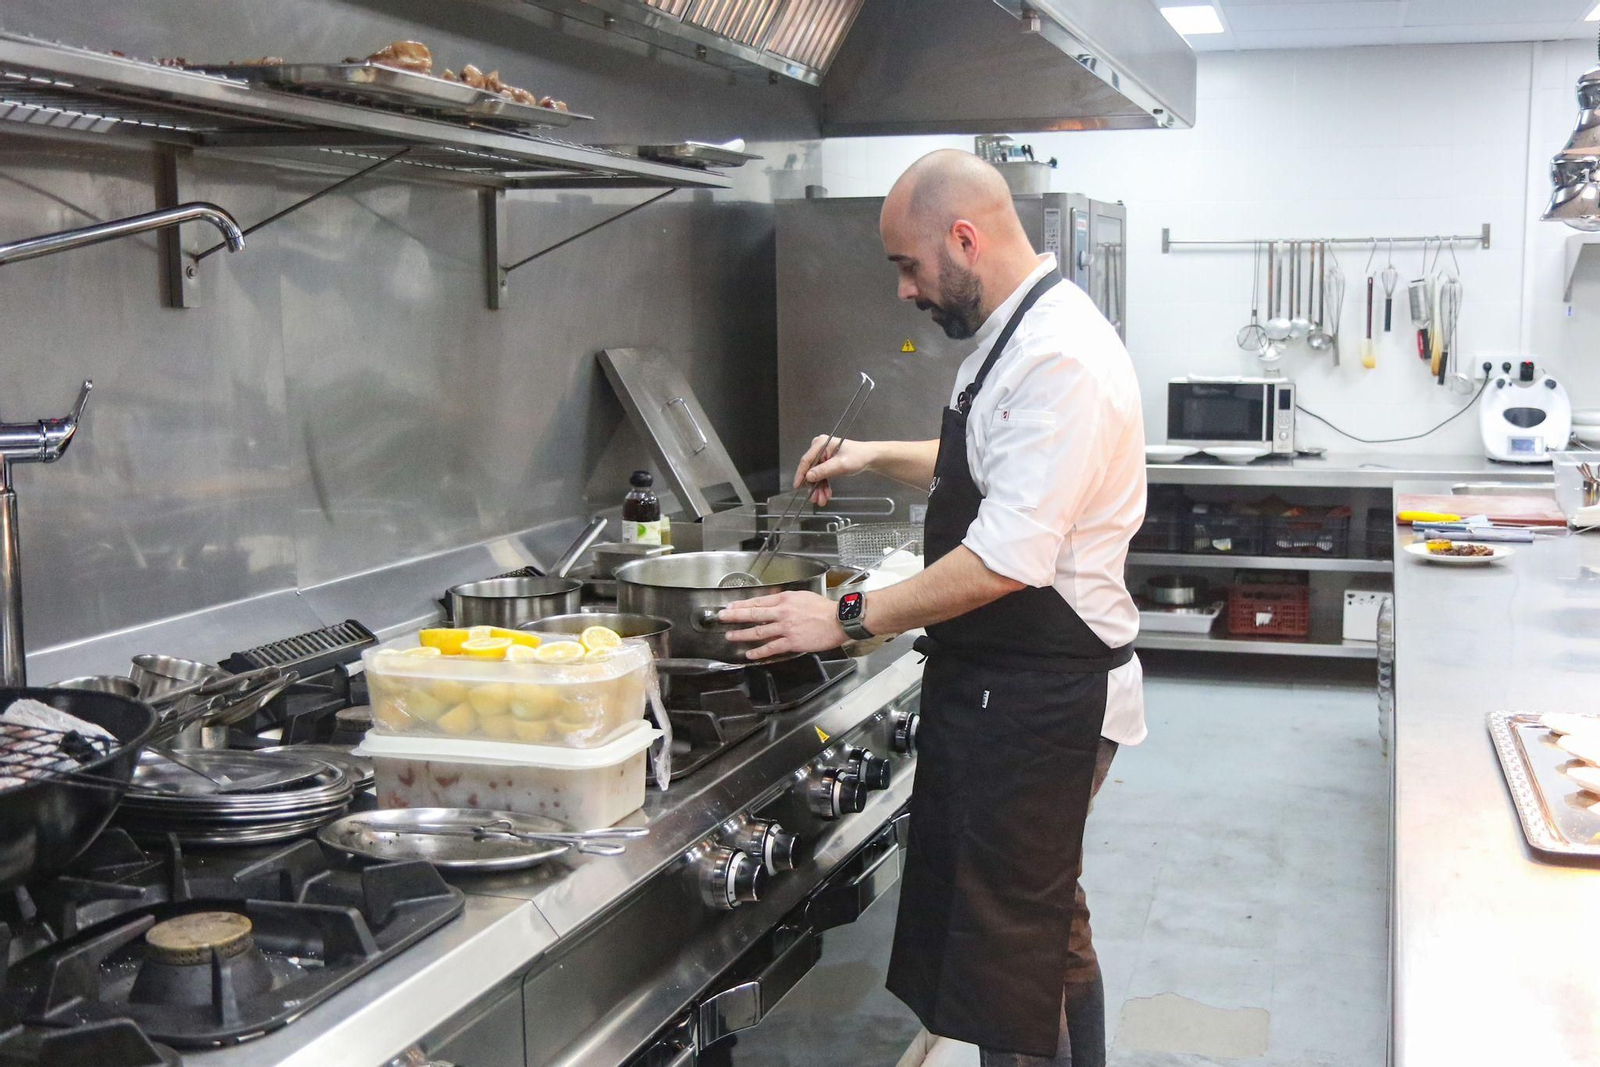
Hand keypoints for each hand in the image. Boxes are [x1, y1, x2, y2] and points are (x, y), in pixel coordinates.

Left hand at [719, 591, 845, 660]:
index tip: (730, 607)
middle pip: (753, 613)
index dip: (742, 605)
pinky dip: (759, 651)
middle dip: (734, 616)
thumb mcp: (802, 597)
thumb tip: (773, 605)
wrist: (838, 620)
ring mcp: (786, 628)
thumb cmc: (824, 608)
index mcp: (785, 599)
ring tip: (730, 636)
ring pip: (758, 631)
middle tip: (721, 617)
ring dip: (742, 634)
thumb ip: (786, 601)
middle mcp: (782, 612)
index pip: (758, 601)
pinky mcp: (791, 641)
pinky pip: (771, 647)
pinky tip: (749, 654)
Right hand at [794, 436, 872, 505]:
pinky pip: (822, 475)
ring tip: (822, 500)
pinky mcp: (826, 462)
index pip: (807, 460)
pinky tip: (826, 494)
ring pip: (816, 474)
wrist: (869, 457)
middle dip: (813, 485)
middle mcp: (819, 448)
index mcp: (821, 443)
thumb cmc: (857, 457)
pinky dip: (824, 485)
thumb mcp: (840, 465)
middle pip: (811, 469)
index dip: (801, 474)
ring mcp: (822, 455)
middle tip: (814, 499)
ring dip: (819, 488)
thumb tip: (808, 477)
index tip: (797, 486)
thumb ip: (824, 470)